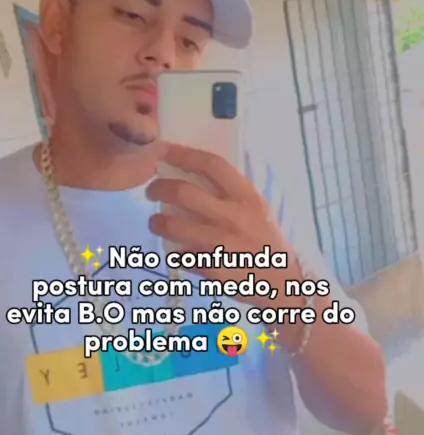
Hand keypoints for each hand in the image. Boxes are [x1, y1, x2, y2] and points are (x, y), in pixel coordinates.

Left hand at [146, 144, 292, 287]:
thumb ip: (232, 193)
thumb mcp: (258, 209)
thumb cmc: (266, 241)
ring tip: (156, 223)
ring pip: (174, 226)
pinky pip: (182, 257)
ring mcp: (223, 245)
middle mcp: (235, 217)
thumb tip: (194, 173)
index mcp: (247, 197)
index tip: (164, 152)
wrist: (283, 282)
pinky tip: (178, 254)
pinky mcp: (214, 270)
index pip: (212, 165)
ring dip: (157, 223)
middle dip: (159, 189)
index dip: (183, 154)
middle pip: (183, 192)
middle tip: (152, 192)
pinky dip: (176, 255)